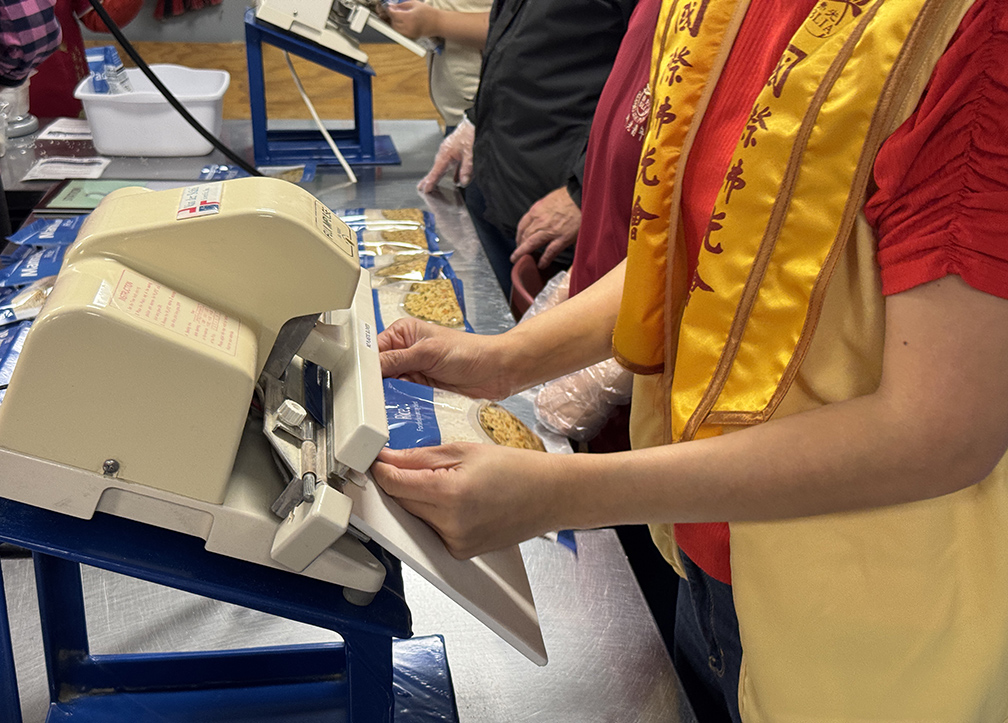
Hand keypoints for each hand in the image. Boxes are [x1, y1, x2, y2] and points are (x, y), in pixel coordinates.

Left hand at [371, 443, 561, 557]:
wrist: (550, 495)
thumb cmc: (517, 470)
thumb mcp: (464, 450)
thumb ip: (419, 456)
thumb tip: (387, 459)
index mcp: (450, 494)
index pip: (395, 485)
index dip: (382, 470)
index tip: (377, 461)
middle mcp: (450, 525)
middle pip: (402, 503)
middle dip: (403, 483)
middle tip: (421, 466)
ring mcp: (455, 544)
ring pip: (415, 518)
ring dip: (419, 501)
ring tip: (450, 484)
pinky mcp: (460, 553)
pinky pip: (432, 532)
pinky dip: (435, 516)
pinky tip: (459, 502)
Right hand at [379, 317, 514, 399]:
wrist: (497, 371)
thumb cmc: (470, 352)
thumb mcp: (428, 353)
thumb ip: (397, 359)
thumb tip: (371, 365)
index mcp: (403, 333)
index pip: (374, 350)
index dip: (366, 366)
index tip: (359, 383)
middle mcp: (406, 351)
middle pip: (378, 370)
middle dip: (375, 384)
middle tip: (367, 400)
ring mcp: (414, 371)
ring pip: (389, 386)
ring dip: (387, 396)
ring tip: (380, 407)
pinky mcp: (422, 388)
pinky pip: (403, 397)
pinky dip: (400, 403)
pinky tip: (395, 410)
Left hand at [384, 0, 438, 38]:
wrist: (438, 23)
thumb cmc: (428, 12)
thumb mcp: (414, 4)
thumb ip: (401, 5)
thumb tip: (391, 6)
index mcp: (409, 17)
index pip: (393, 14)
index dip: (389, 10)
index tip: (389, 7)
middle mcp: (408, 27)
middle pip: (393, 22)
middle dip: (391, 16)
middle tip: (393, 11)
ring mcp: (409, 33)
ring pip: (395, 29)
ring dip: (394, 22)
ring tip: (398, 16)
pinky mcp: (411, 37)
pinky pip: (400, 32)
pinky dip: (398, 27)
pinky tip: (401, 22)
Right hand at [418, 116, 474, 192]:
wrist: (476, 120)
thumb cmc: (472, 133)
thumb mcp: (471, 154)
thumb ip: (467, 169)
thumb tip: (463, 182)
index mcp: (446, 153)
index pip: (436, 171)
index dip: (431, 181)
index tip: (425, 189)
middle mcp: (445, 151)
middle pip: (436, 168)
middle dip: (430, 178)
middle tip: (422, 187)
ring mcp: (450, 148)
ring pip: (443, 165)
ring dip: (439, 174)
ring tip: (433, 183)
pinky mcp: (455, 147)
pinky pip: (450, 162)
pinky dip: (449, 170)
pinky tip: (455, 178)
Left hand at [512, 188, 581, 267]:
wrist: (582, 197)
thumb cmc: (569, 196)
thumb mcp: (549, 199)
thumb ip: (542, 210)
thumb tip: (541, 217)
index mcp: (536, 210)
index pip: (522, 225)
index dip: (519, 235)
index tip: (518, 240)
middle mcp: (540, 221)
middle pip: (524, 236)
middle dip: (520, 246)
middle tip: (518, 253)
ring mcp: (550, 231)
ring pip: (531, 244)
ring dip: (524, 253)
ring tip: (521, 260)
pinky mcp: (562, 238)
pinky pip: (550, 252)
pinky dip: (544, 260)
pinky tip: (541, 265)